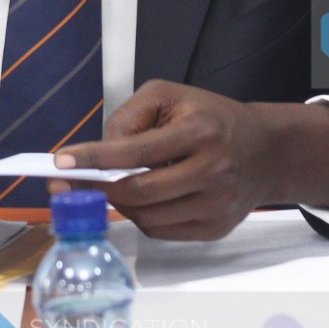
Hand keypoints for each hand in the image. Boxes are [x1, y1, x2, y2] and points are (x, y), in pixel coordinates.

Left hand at [53, 81, 328, 240]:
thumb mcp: (171, 96)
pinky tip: (141, 198)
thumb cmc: (212, 118)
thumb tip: (99, 152)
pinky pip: (161, 231)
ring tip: (112, 185)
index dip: (95, 159)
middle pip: (139, 192)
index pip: (136, 152)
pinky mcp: (215, 228)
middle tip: (70, 184)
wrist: (266, 152)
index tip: (62, 162)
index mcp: (201, 132)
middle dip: (98, 189)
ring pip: (146, 217)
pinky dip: (141, 216)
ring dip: (118, 203)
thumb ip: (129, 117)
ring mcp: (215, 205)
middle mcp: (212, 171)